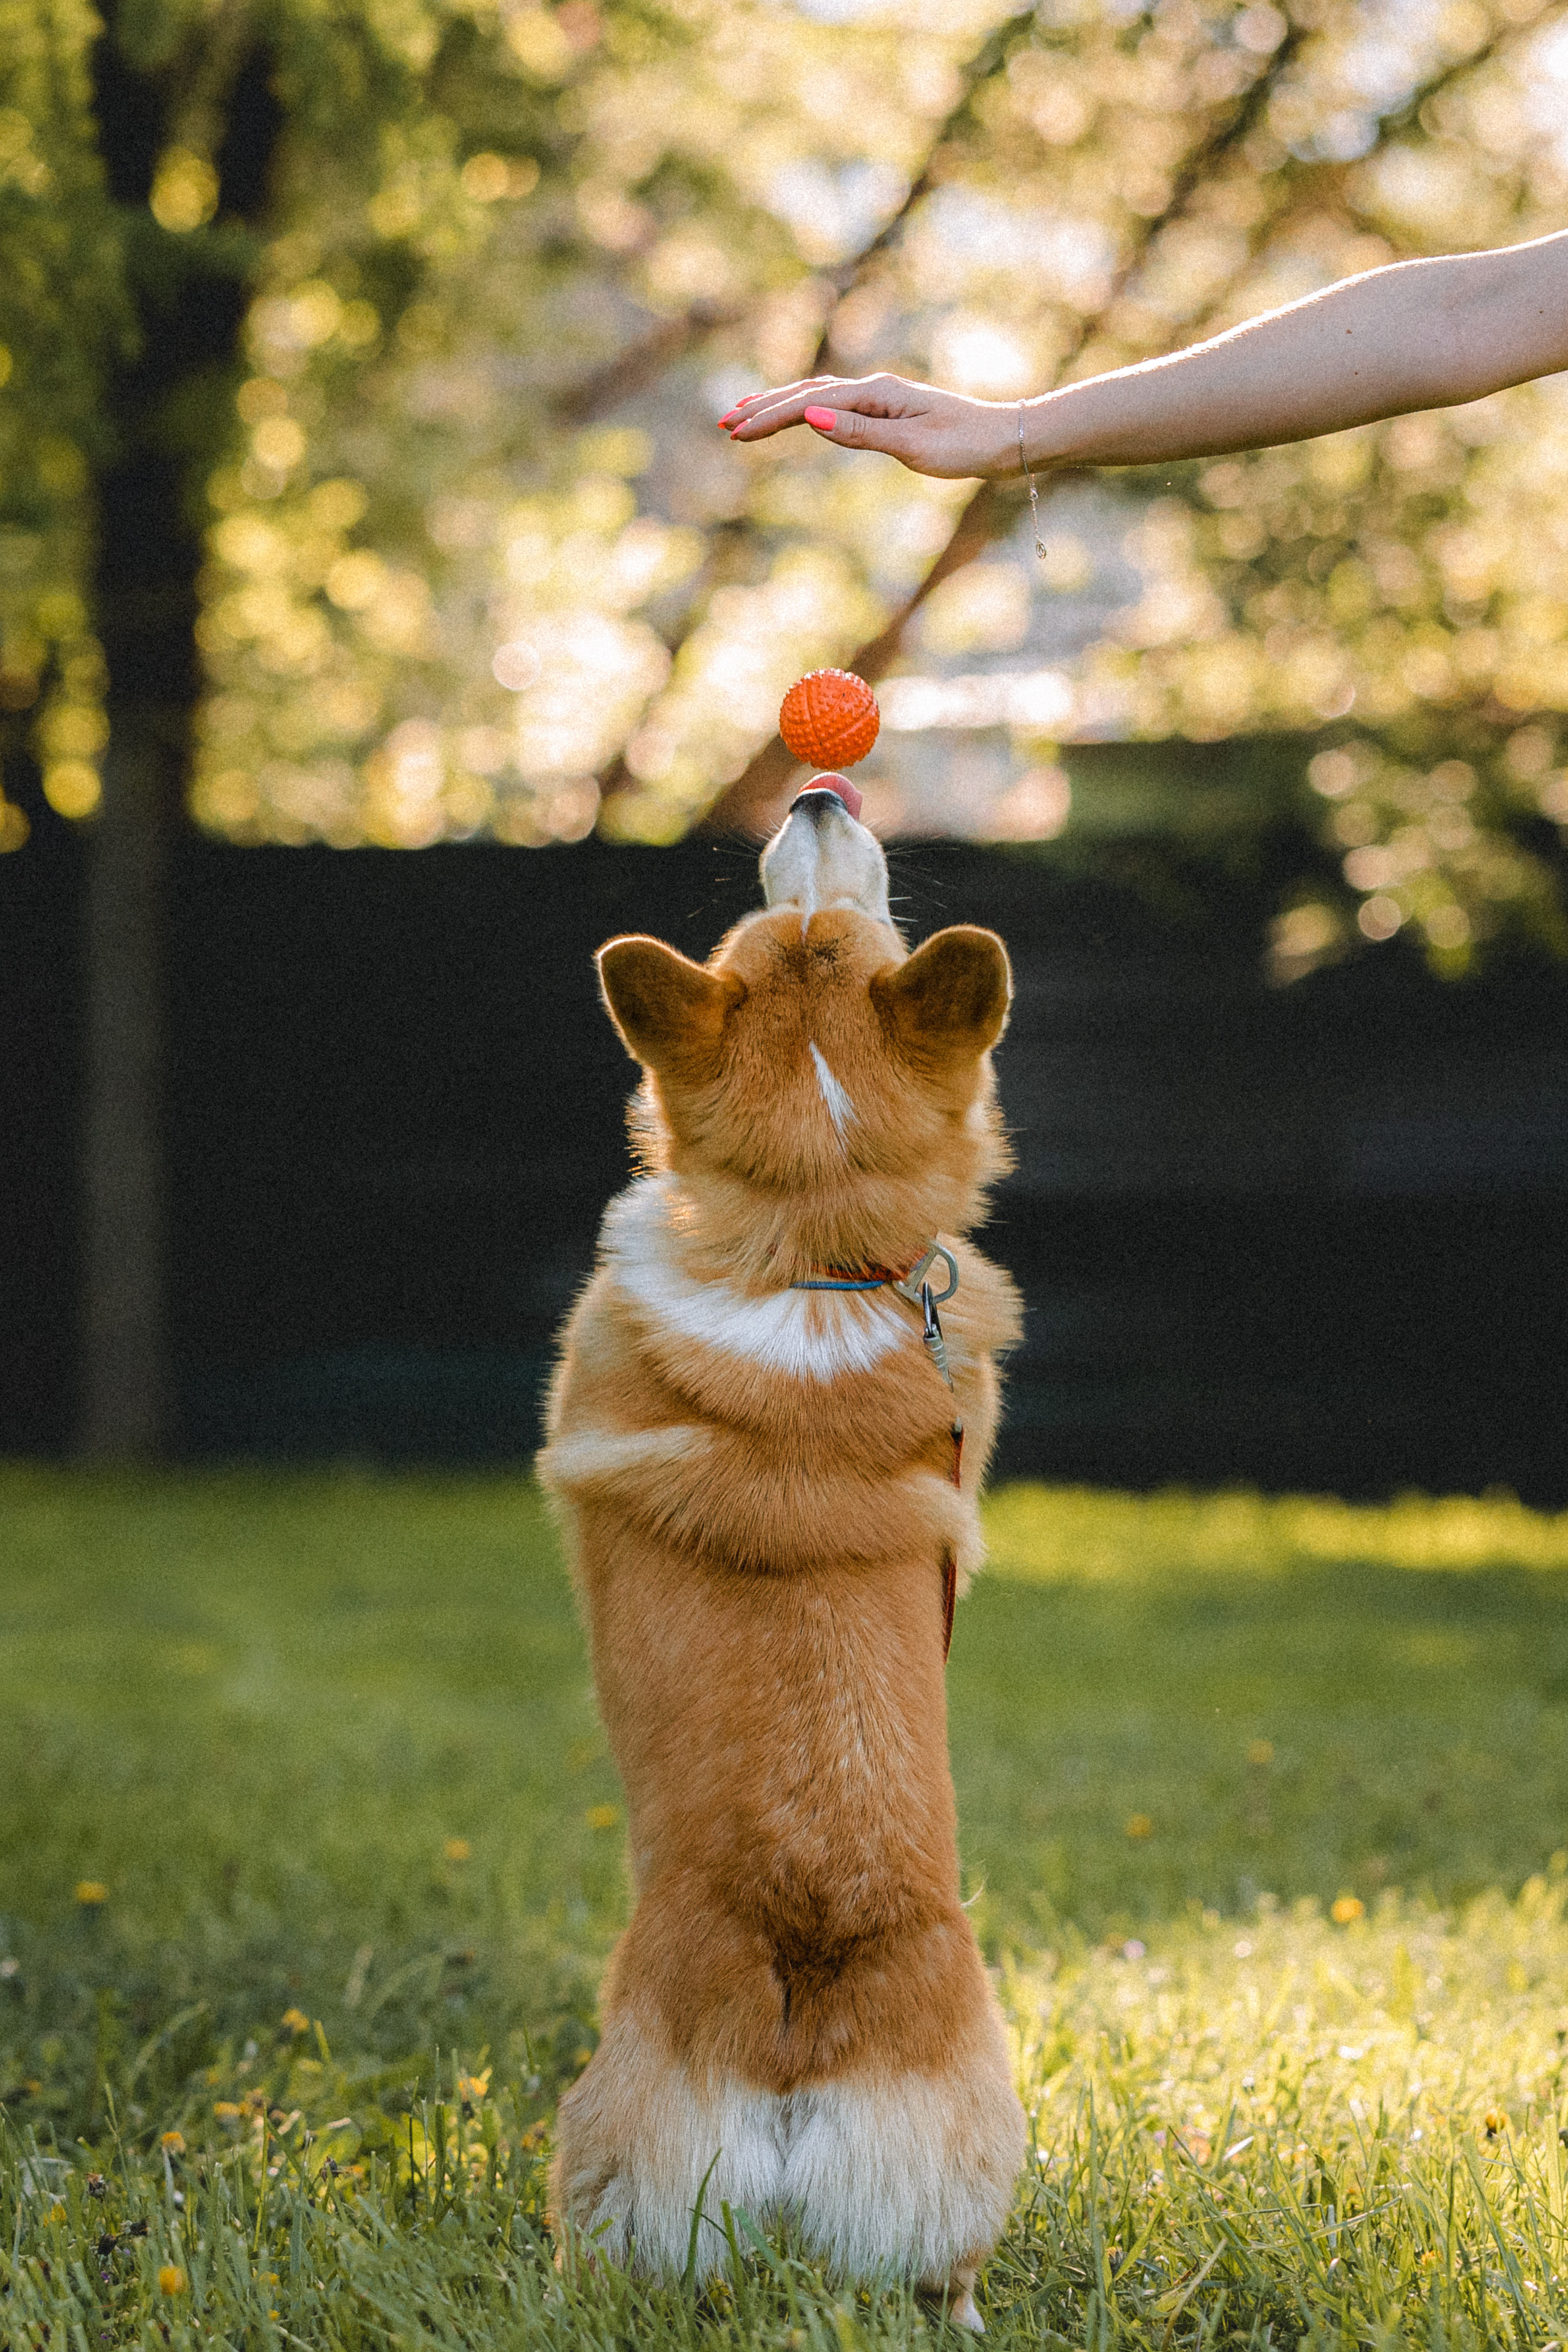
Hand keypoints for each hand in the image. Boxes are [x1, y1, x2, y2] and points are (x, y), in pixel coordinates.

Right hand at [719, 373, 1023, 480]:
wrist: (1002, 440)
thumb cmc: (963, 446)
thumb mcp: (910, 445)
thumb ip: (858, 433)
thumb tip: (811, 417)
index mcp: (874, 394)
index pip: (808, 404)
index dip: (769, 419)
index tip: (736, 433)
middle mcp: (873, 389)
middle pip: (804, 392)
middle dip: (763, 408)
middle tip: (724, 424)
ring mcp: (879, 398)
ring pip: (816, 395)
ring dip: (780, 406)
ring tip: (746, 417)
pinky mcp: (886, 412)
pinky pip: (834, 406)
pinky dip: (806, 409)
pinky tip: (796, 418)